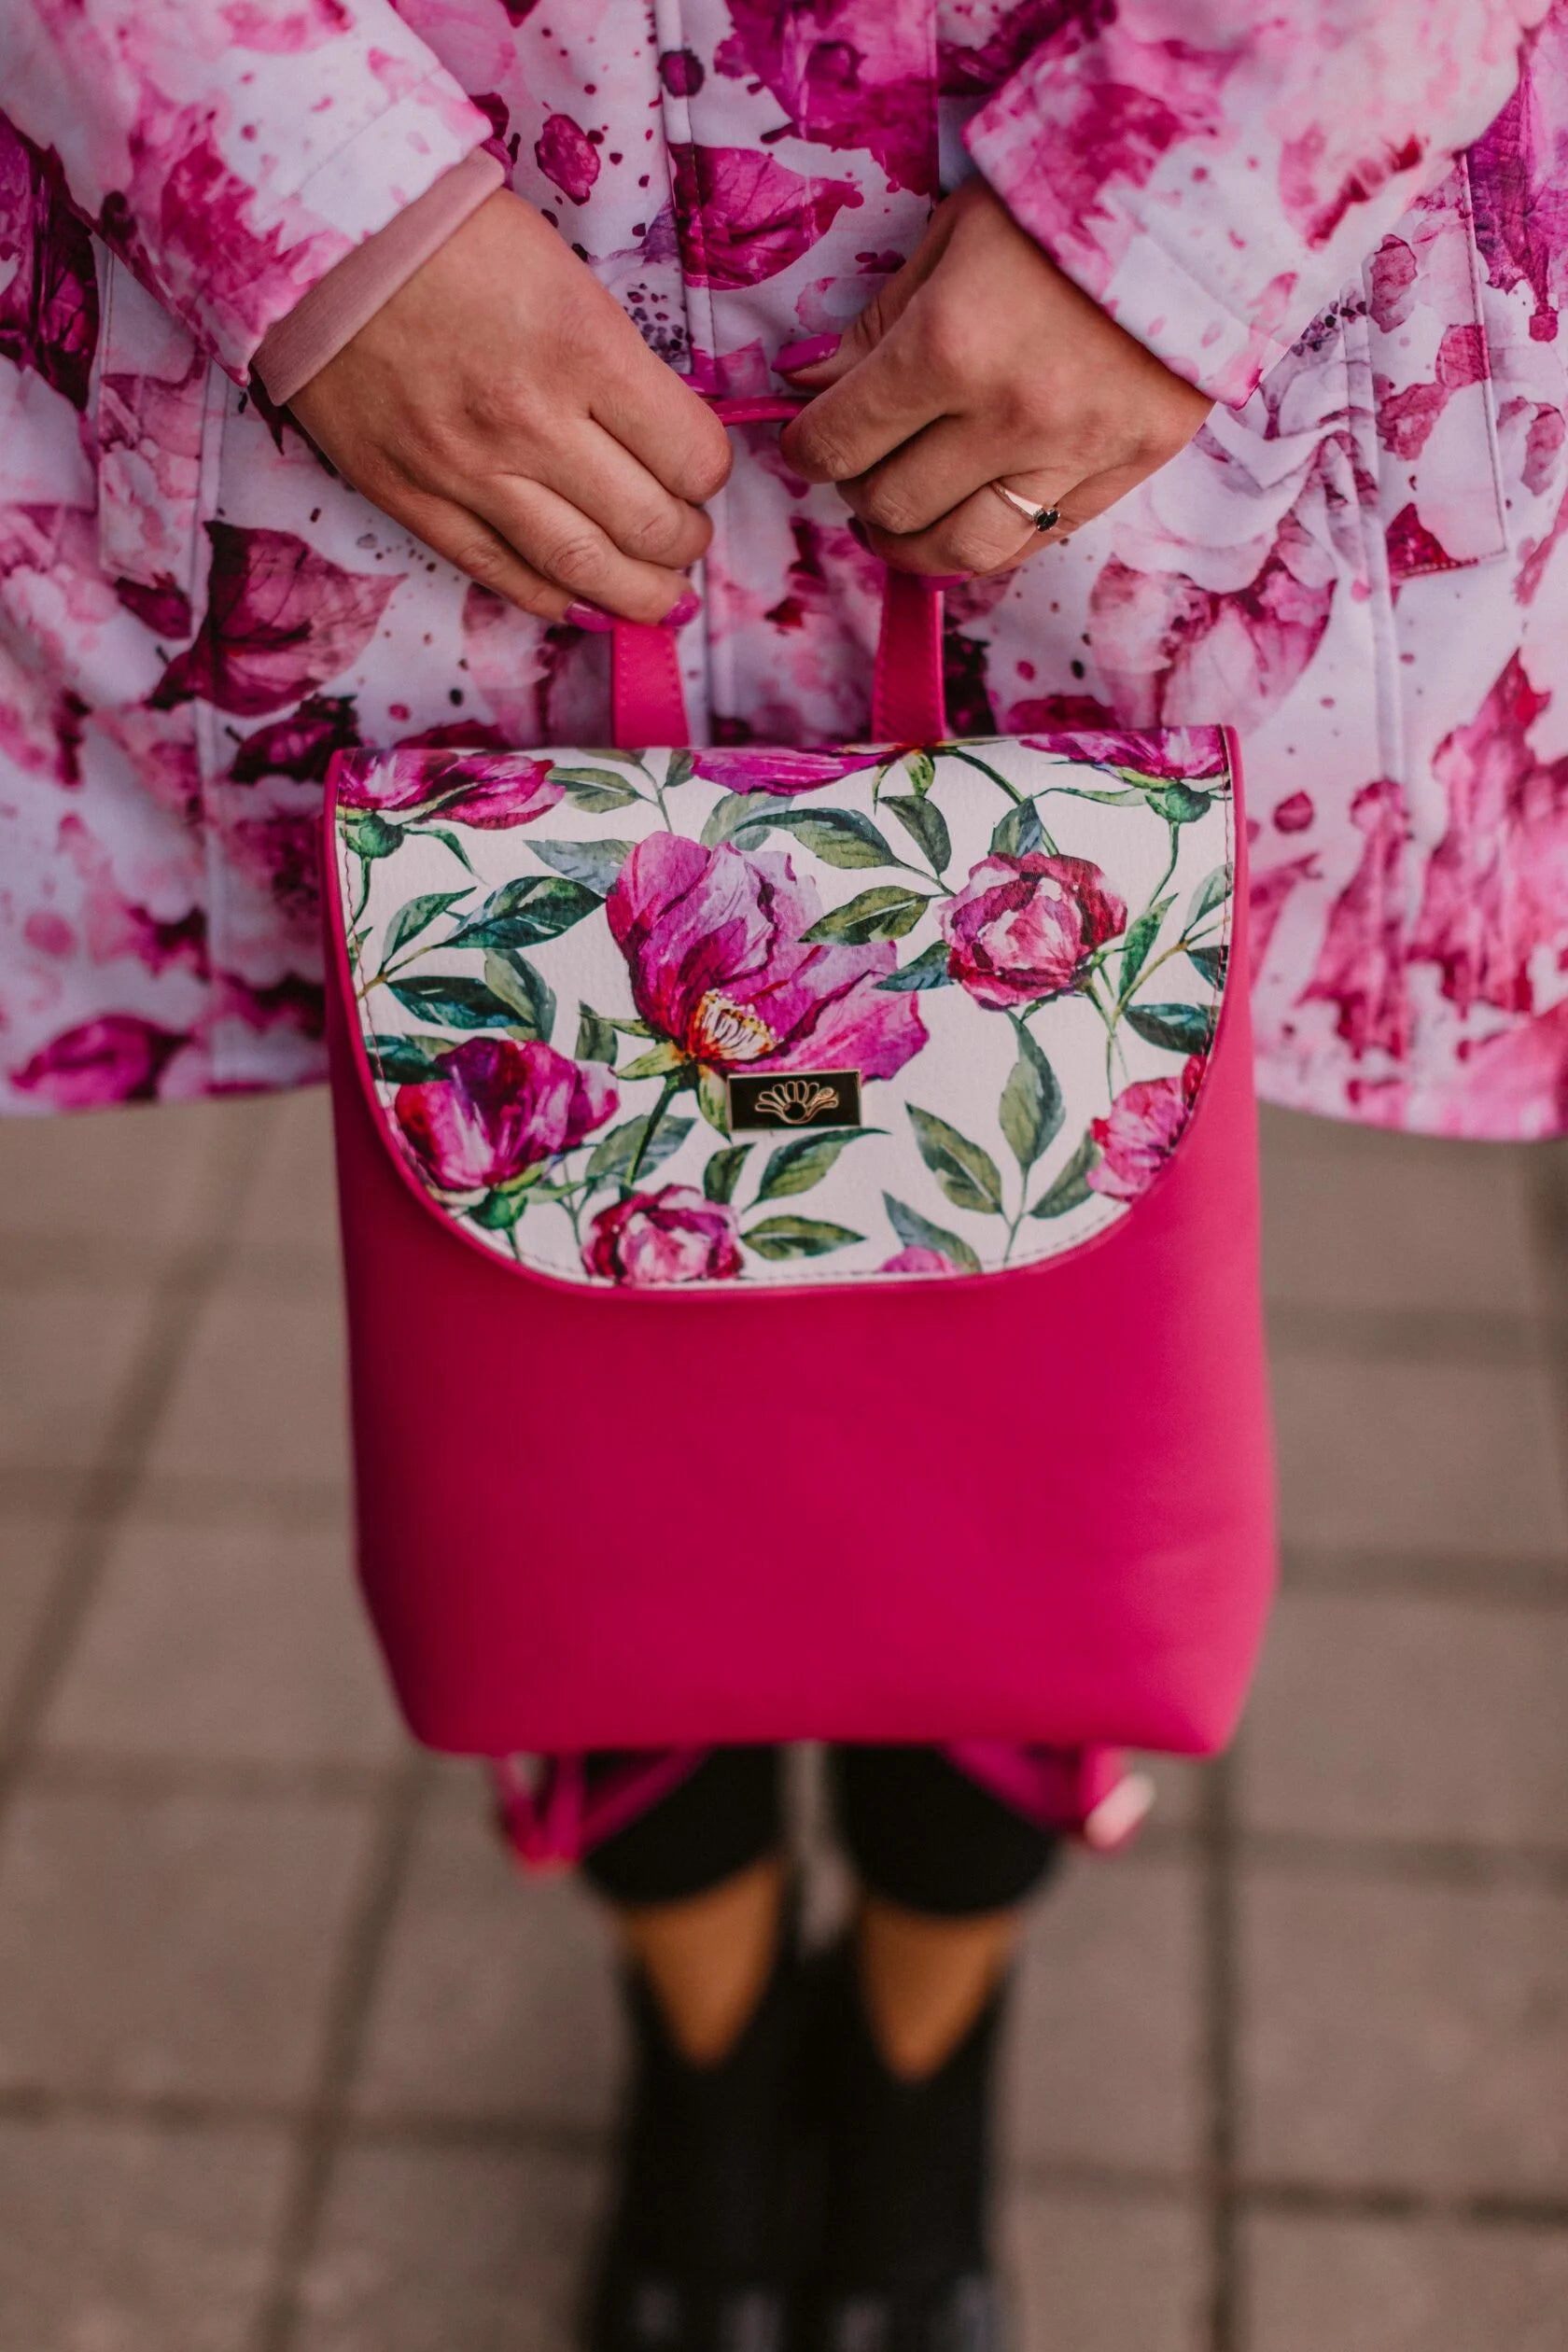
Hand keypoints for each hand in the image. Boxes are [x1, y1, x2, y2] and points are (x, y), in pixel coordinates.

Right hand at [289, 189, 731, 623]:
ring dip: (638, 593)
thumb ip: (612, 360)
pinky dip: (556, 600)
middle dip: (686, 542)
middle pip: (649, 527)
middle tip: (687, 533)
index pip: (692, 455)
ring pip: (583, 570)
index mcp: (583, 349)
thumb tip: (658, 436)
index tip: (699, 466)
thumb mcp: (561, 272)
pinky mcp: (411, 499)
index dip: (709, 471)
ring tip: (657, 589)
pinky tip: (585, 600)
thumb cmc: (447, 234)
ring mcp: (467, 471)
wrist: (315, 234)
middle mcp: (531, 422)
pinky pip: (501, 575)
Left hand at [779, 179, 1210, 577]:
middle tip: (862, 463)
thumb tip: (807, 385)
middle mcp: (1006, 417)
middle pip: (892, 503)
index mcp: (948, 347)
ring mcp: (1071, 455)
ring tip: (900, 517)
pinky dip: (984, 543)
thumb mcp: (951, 239)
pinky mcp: (1125, 471)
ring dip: (911, 544)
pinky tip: (966, 517)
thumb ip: (877, 324)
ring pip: (959, 550)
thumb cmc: (1062, 204)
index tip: (807, 439)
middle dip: (858, 488)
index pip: (841, 439)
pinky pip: (1034, 543)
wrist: (1204, 199)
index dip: (807, 448)